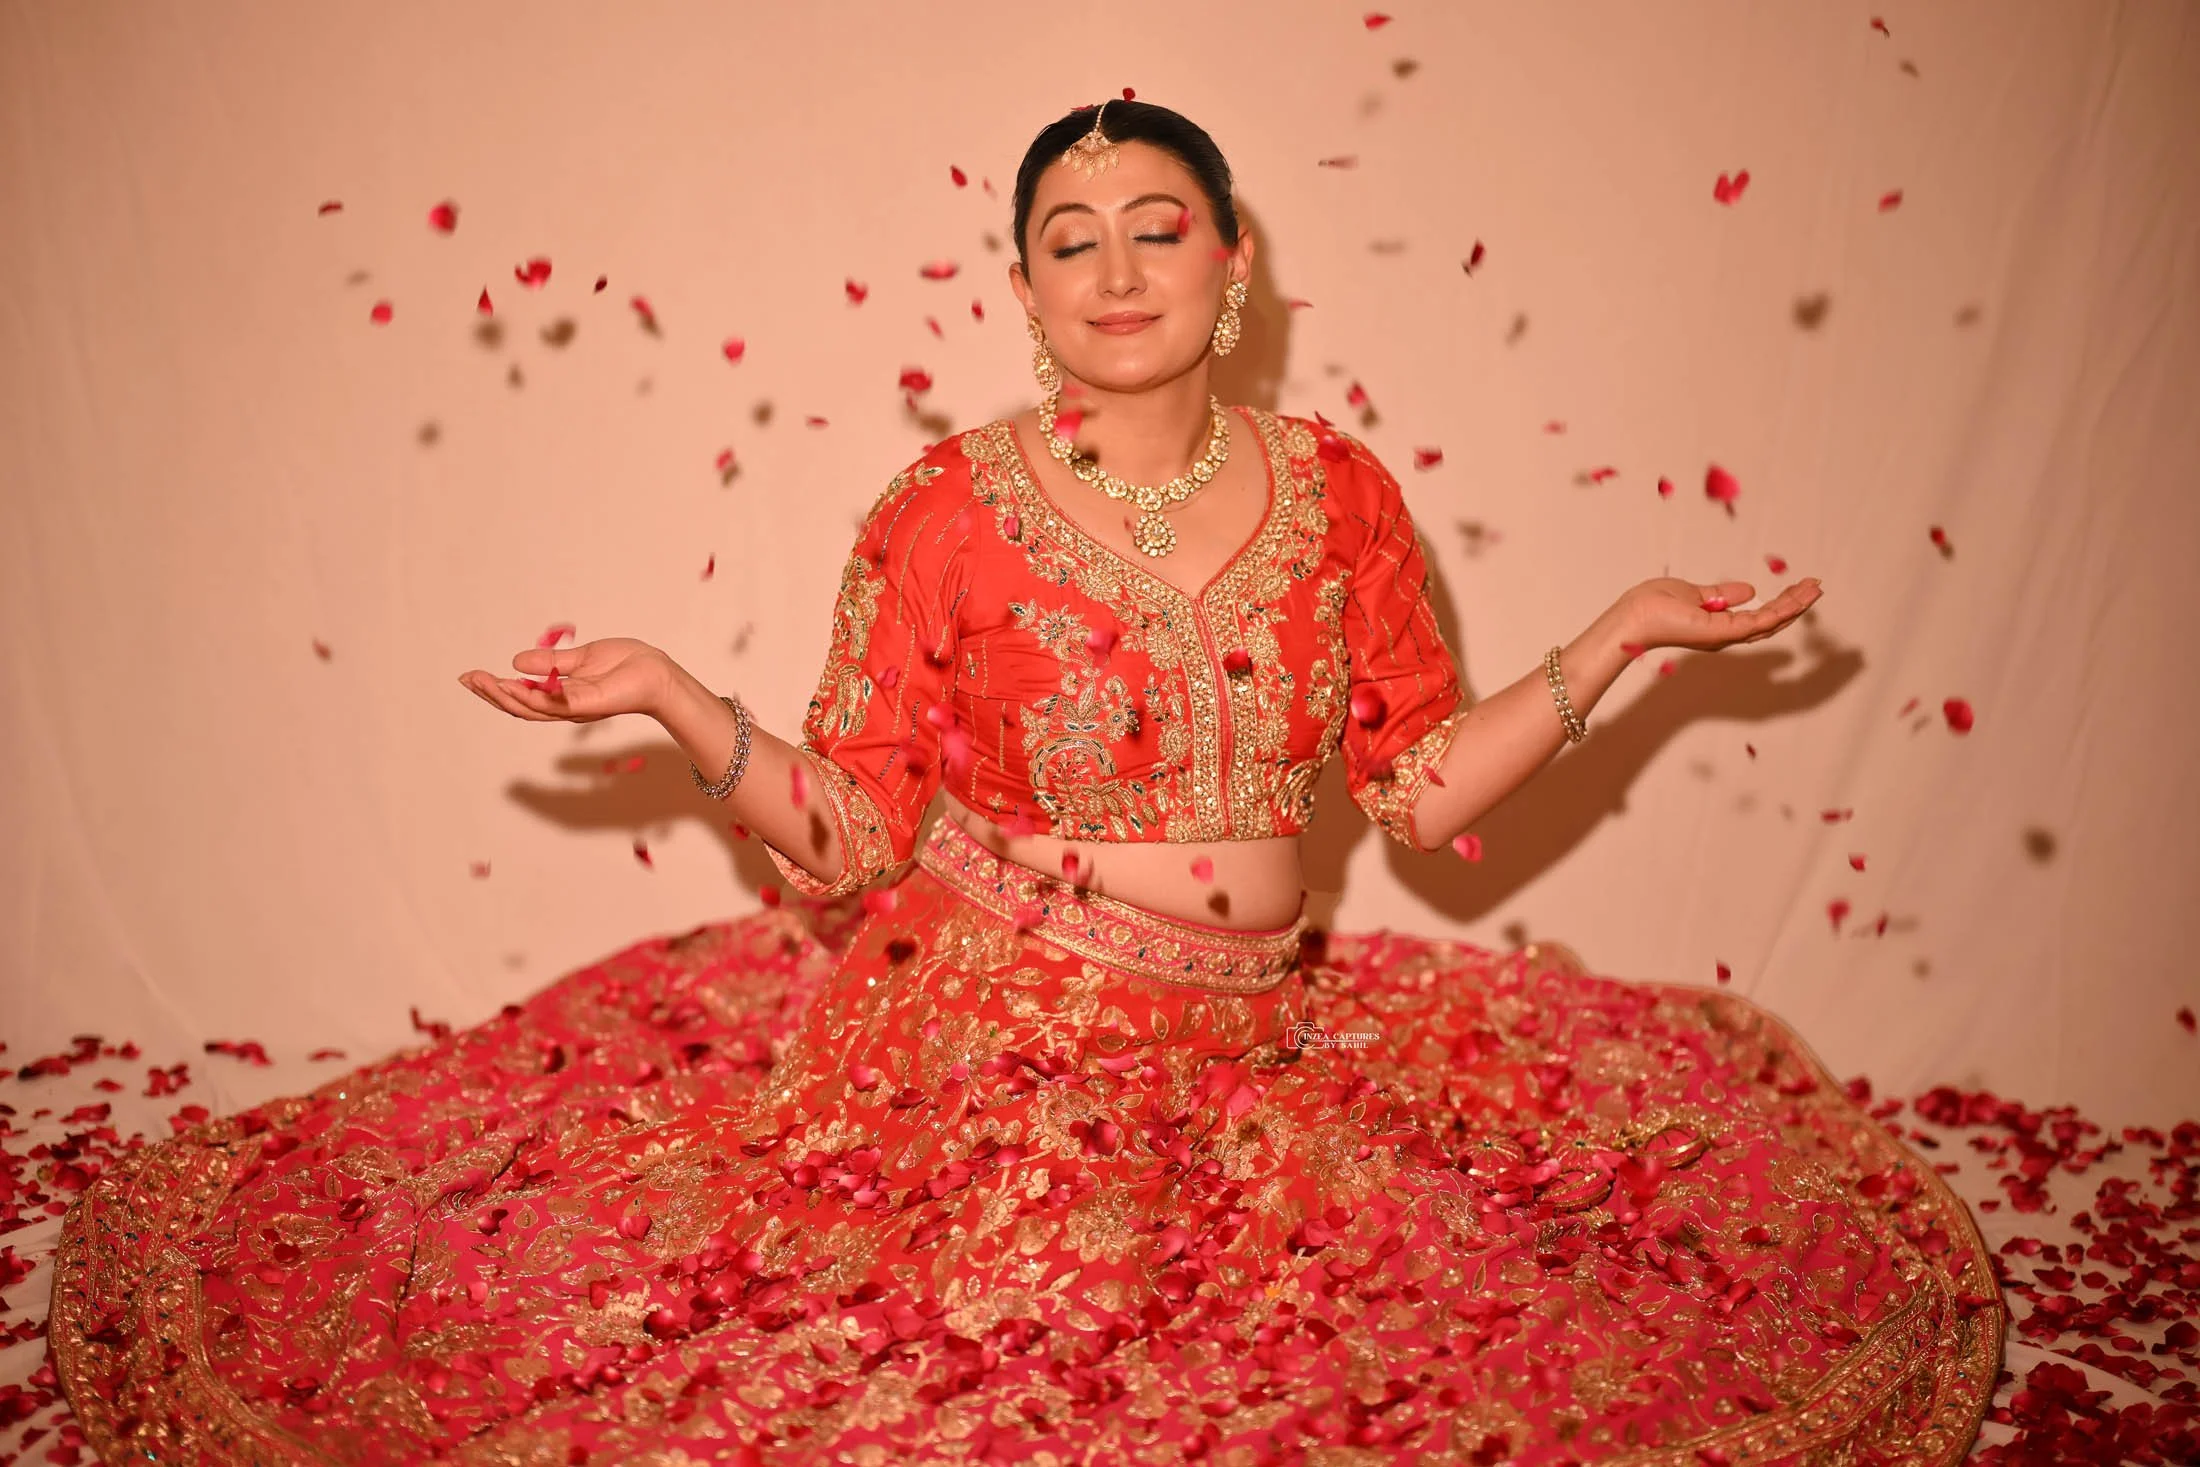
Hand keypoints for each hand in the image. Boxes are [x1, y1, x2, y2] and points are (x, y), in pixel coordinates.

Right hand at [457, 637, 673, 723]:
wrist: (657, 671)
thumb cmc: (627, 664)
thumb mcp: (581, 658)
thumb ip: (550, 664)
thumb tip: (516, 662)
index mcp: (562, 694)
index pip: (522, 695)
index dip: (495, 688)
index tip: (472, 676)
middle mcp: (564, 706)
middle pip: (520, 706)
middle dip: (491, 694)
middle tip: (467, 679)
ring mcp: (574, 708)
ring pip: (531, 709)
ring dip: (504, 696)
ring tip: (482, 682)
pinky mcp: (586, 704)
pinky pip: (553, 704)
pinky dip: (531, 696)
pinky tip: (512, 684)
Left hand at [1615, 576, 1822, 652]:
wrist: (1634, 615)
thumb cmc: (1653, 604)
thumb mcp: (1694, 593)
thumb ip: (1721, 594)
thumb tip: (1749, 591)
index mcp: (1719, 625)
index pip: (1758, 615)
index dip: (1780, 602)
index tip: (1799, 586)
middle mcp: (1726, 634)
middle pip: (1770, 621)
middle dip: (1795, 604)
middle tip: (1817, 586)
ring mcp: (1725, 635)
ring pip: (1770, 621)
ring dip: (1795, 605)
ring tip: (1815, 589)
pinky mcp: (1722, 632)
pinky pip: (1759, 621)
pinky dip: (1781, 610)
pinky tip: (1797, 598)